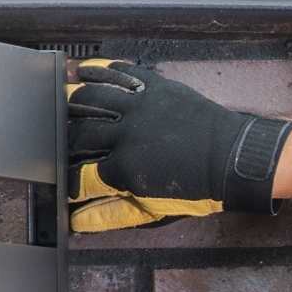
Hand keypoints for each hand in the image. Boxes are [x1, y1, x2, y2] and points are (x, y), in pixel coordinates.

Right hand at [65, 61, 291, 232]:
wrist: (235, 160)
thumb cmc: (201, 189)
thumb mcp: (156, 208)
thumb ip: (114, 214)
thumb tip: (77, 222)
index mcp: (125, 168)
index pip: (79, 173)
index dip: (65, 177)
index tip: (58, 175)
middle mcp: (126, 134)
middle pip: (78, 132)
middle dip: (63, 138)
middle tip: (56, 138)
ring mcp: (140, 107)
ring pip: (91, 96)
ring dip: (73, 99)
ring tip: (63, 102)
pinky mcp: (156, 87)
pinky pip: (121, 73)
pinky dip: (100, 70)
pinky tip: (83, 71)